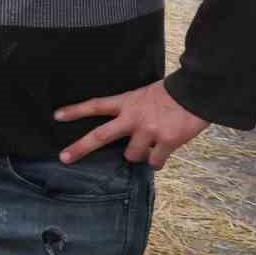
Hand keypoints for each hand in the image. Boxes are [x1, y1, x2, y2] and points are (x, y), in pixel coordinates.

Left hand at [54, 80, 209, 168]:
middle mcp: (133, 118)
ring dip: (139, 155)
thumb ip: (133, 109)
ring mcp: (148, 131)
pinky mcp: (166, 142)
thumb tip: (126, 128)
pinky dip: (157, 161)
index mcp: (127, 102)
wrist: (198, 92)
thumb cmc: (173, 92)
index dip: (76, 110)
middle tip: (64, 158)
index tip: (57, 115)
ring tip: (149, 146)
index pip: (96, 105)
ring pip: (131, 155)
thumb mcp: (145, 94)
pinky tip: (162, 155)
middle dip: (80, 147)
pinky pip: (155, 162)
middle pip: (100, 136)